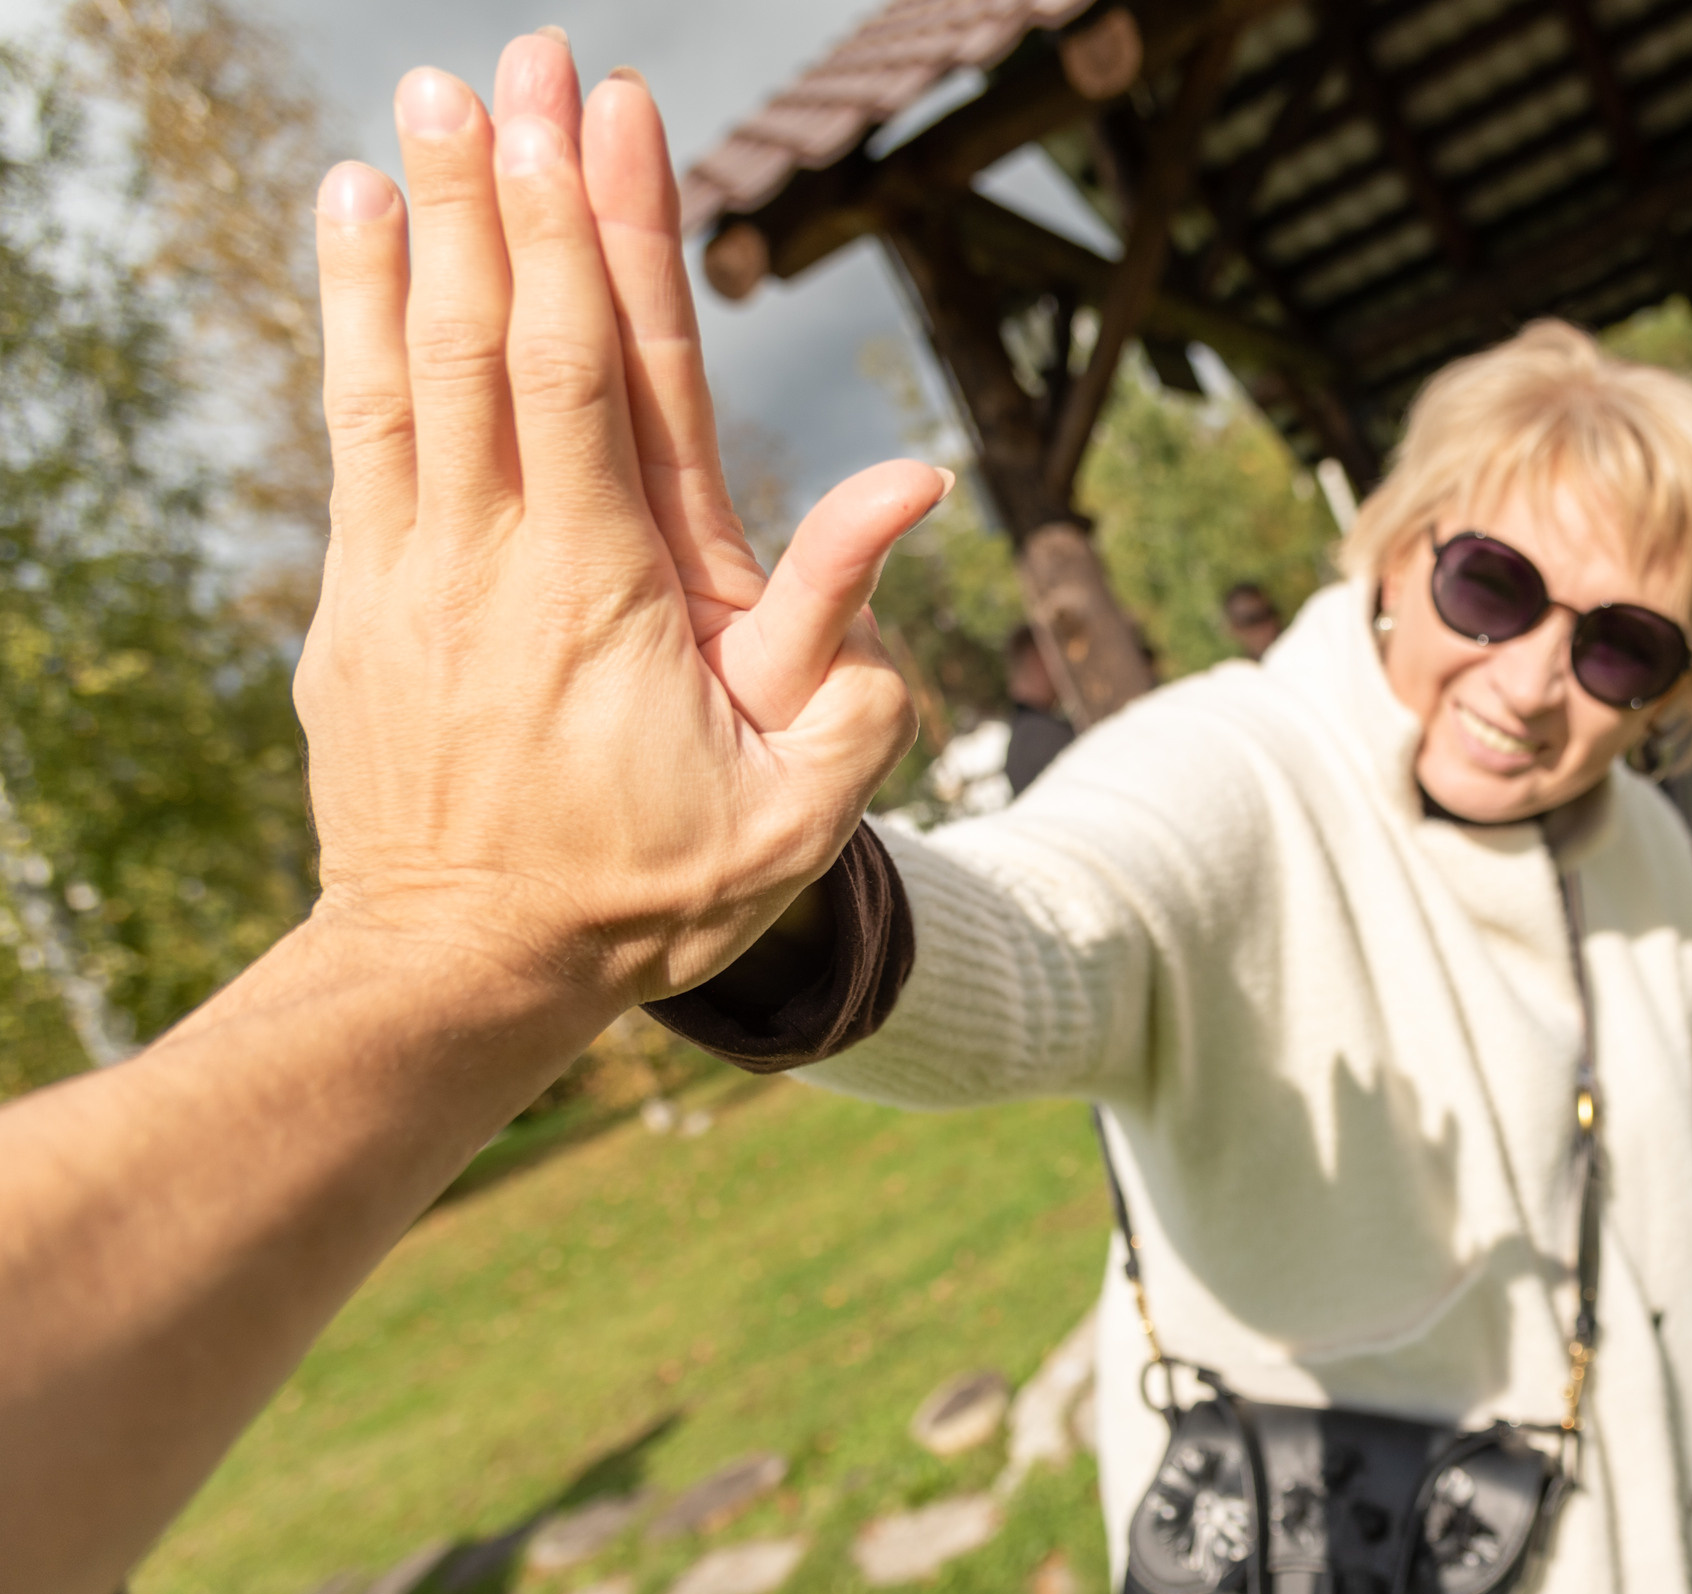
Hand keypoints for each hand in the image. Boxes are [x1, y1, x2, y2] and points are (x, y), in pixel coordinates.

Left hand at [302, 33, 937, 1010]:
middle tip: (509, 62)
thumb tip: (908, 483)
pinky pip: (354, 429)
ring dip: (418, 224)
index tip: (596, 116)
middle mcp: (502, 556)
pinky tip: (354, 228)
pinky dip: (354, 321)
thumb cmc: (652, 892)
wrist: (463, 975)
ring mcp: (412, 574)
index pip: (601, 374)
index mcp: (615, 589)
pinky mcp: (355, 601)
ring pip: (411, 364)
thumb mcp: (794, 792)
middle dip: (504, 187)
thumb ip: (845, 637)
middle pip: (501, 336)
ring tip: (418, 103)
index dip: (596, 233)